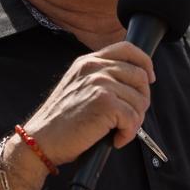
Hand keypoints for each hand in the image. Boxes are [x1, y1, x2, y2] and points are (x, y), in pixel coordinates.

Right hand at [23, 41, 155, 163]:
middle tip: (130, 118)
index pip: (128, 48)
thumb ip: (100, 78)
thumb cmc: (60, 122)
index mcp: (88, 61)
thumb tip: (135, 83)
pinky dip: (129, 134)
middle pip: (140, 76)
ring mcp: (99, 83)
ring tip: (119, 132)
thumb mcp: (78, 87)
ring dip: (135, 121)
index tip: (149, 79)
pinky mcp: (104, 103)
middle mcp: (94, 68)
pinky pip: (133, 118)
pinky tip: (116, 140)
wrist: (40, 140)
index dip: (145, 63)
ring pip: (140, 100)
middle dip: (142, 100)